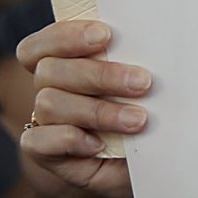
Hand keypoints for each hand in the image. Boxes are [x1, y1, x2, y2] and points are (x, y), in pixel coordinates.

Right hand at [17, 18, 147, 197]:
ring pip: (49, 103)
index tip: (105, 35)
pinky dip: (69, 139)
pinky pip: (37, 142)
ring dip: (97, 111)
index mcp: (65, 62)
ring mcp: (45, 122)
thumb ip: (138, 60)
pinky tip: (98, 145)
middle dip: (99, 74)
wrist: (152, 162)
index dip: (65, 36)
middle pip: (50, 70)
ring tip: (137, 120)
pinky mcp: (46, 153)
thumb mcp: (146, 84)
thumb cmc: (150, 111)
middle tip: (143, 82)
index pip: (41, 44)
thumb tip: (160, 41)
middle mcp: (50, 89)